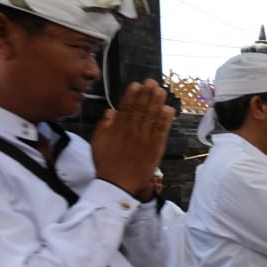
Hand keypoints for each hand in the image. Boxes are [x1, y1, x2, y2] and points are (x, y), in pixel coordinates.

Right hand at [92, 79, 174, 197]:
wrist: (116, 184)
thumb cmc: (106, 164)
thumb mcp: (98, 141)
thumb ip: (104, 124)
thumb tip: (112, 111)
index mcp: (117, 128)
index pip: (126, 107)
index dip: (133, 95)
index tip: (137, 84)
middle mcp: (132, 132)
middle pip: (141, 109)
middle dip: (147, 94)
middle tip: (152, 82)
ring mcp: (144, 140)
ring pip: (152, 118)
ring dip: (157, 103)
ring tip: (161, 91)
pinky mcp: (155, 149)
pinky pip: (162, 132)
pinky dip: (165, 120)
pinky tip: (169, 110)